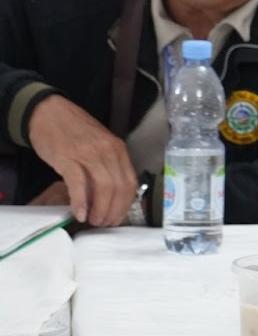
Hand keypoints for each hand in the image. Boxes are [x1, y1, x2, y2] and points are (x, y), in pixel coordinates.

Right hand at [27, 94, 139, 225]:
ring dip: (100, 209)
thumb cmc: (75, 130)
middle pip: (119, 188)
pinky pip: (78, 183)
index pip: (130, 182)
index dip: (125, 204)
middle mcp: (108, 152)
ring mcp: (89, 154)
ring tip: (93, 221)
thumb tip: (110, 195)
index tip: (118, 217)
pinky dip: (80, 201)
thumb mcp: (99, 146)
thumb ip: (107, 167)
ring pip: (104, 187)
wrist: (49, 112)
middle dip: (114, 210)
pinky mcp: (68, 158)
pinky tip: (79, 213)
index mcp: (118, 150)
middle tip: (104, 223)